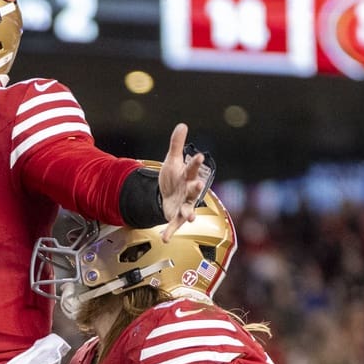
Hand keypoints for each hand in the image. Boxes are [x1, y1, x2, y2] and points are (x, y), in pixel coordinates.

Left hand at [157, 123, 210, 241]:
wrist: (168, 195)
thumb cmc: (173, 177)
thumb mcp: (172, 160)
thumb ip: (176, 144)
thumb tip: (182, 125)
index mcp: (187, 177)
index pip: (192, 168)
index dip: (195, 163)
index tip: (198, 155)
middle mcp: (188, 192)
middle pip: (193, 189)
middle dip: (196, 187)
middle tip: (198, 183)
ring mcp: (183, 205)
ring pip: (189, 209)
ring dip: (189, 213)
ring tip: (190, 218)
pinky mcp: (175, 217)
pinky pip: (174, 225)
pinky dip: (170, 232)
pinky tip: (164, 238)